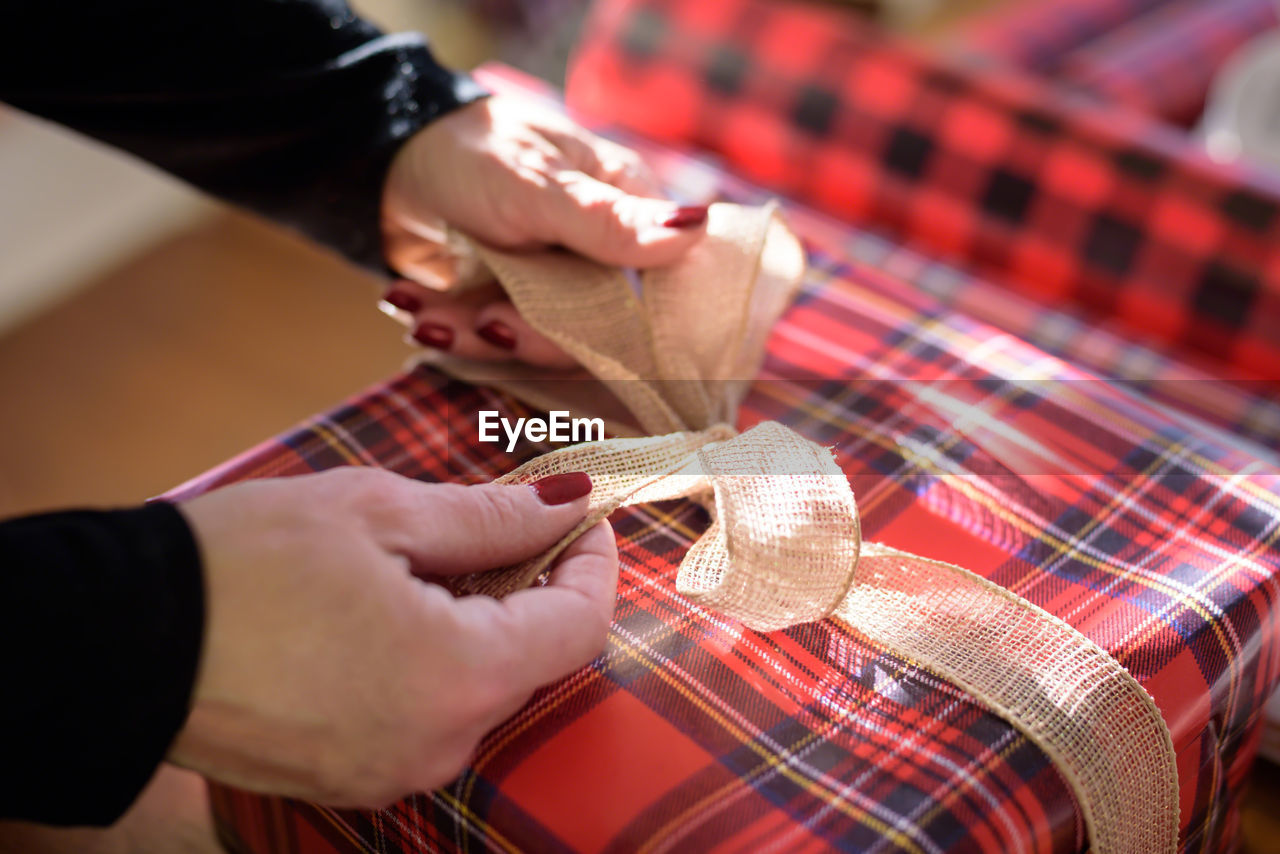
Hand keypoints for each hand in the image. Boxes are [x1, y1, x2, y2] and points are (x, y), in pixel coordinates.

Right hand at [170, 467, 615, 806]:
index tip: (578, 516)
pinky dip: (434, 661)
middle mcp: (438, 743)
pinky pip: (428, 714)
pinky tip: (389, 612)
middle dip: (532, 587)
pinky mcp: (352, 776)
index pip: (579, 625)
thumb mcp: (377, 513)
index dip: (591, 562)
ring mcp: (393, 770)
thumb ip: (489, 516)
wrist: (117, 642)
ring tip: (426, 561)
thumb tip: (566, 502)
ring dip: (480, 623)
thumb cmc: (240, 566)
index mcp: (457, 675)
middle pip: (533, 660)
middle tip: (497, 522)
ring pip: (479, 688)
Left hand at [381, 96, 707, 366]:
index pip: (656, 286)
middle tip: (485, 321)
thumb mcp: (537, 185)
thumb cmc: (473, 151)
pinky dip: (449, 328)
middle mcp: (597, 253)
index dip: (630, 325)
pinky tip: (409, 304)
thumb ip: (607, 220)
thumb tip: (696, 228)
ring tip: (425, 317)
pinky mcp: (507, 302)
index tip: (577, 333)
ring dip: (474, 334)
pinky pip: (492, 338)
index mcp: (624, 208)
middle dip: (531, 334)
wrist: (386, 157)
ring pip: (537, 339)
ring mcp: (551, 282)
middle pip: (595, 327)